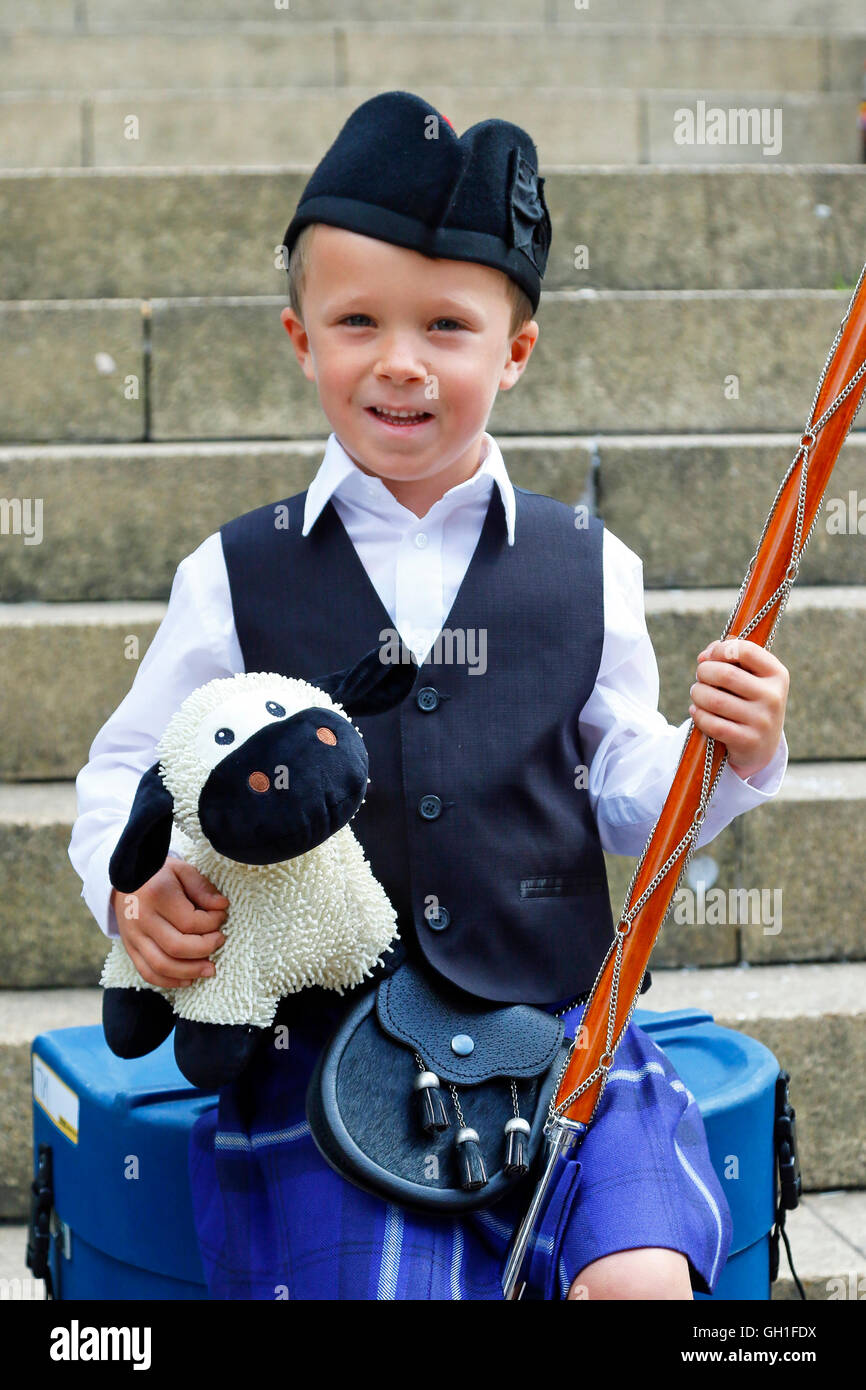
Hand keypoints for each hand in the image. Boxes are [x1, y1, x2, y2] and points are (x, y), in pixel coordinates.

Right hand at [111, 858, 228, 987]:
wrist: (124, 878)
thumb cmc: (158, 874)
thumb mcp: (181, 870)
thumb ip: (202, 888)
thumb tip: (222, 906)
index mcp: (156, 895)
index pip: (190, 921)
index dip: (212, 923)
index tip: (222, 915)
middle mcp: (142, 919)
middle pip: (176, 947)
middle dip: (204, 949)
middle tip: (220, 941)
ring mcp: (133, 936)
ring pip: (161, 965)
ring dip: (190, 971)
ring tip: (210, 968)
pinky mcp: (130, 948)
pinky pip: (148, 972)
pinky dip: (169, 981)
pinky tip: (188, 979)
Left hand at [688, 638, 788, 779]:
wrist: (761, 745)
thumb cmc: (748, 701)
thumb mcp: (750, 677)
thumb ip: (729, 657)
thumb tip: (705, 656)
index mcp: (777, 674)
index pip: (746, 651)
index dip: (720, 650)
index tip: (709, 658)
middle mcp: (773, 697)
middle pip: (725, 674)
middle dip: (703, 673)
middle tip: (700, 678)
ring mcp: (762, 721)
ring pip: (714, 700)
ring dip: (697, 694)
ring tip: (697, 694)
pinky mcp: (748, 741)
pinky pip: (712, 723)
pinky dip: (698, 715)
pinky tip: (697, 711)